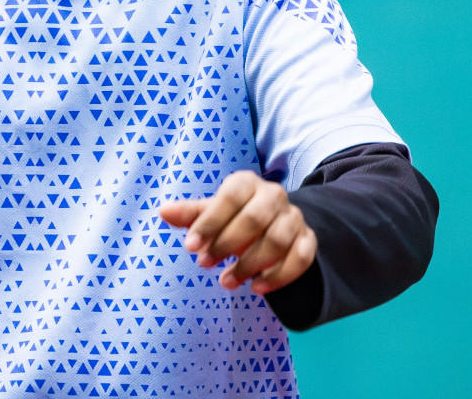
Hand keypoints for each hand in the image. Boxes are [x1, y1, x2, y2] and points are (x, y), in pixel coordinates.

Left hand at [158, 170, 316, 293]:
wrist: (271, 224)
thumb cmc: (232, 217)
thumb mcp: (211, 213)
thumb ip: (190, 214)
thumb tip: (163, 212)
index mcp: (246, 183)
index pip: (229, 198)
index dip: (209, 223)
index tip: (190, 247)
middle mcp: (274, 196)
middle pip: (254, 220)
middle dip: (226, 244)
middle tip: (204, 264)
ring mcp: (294, 217)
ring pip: (278, 241)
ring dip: (250, 265)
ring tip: (226, 282)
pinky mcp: (308, 239)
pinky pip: (301, 258)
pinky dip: (279, 276)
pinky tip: (257, 287)